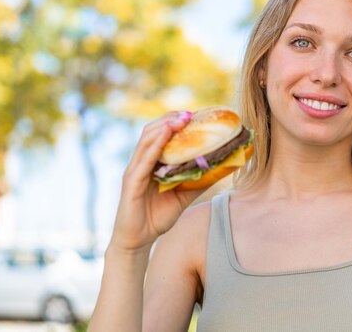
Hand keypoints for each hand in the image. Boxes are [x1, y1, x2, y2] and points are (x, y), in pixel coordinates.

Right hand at [109, 111, 206, 253]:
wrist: (139, 240)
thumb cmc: (158, 216)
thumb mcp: (184, 195)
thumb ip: (198, 181)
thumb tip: (221, 168)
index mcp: (152, 162)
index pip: (162, 134)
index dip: (176, 121)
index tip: (196, 114)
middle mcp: (142, 162)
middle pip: (153, 130)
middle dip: (171, 118)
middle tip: (191, 112)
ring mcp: (135, 170)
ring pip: (147, 140)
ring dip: (164, 126)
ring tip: (181, 118)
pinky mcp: (131, 181)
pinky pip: (143, 159)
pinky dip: (155, 145)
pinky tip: (166, 135)